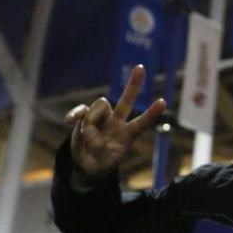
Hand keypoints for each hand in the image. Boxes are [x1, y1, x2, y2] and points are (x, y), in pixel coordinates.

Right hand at [65, 65, 165, 179]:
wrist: (85, 164)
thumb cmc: (100, 164)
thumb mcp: (102, 165)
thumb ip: (100, 151)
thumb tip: (92, 132)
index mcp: (127, 134)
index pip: (142, 122)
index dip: (151, 113)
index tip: (163, 101)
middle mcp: (116, 122)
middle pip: (126, 101)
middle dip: (133, 85)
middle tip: (141, 68)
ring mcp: (101, 118)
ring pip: (101, 105)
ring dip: (93, 118)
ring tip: (87, 135)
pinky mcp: (85, 117)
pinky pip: (81, 110)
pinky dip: (75, 115)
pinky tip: (69, 122)